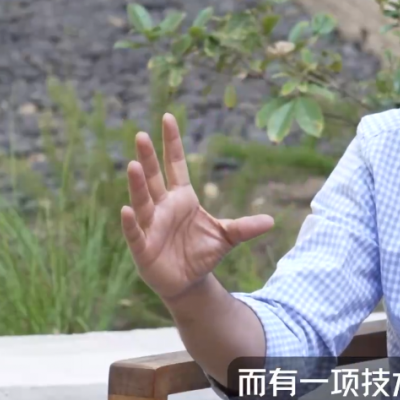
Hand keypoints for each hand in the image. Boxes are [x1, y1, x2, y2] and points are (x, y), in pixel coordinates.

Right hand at [121, 113, 274, 304]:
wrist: (189, 281)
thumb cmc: (202, 253)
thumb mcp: (227, 237)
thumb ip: (245, 227)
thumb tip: (272, 221)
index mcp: (182, 198)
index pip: (175, 165)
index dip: (172, 142)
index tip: (168, 117)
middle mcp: (163, 207)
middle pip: (154, 178)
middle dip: (148, 157)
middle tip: (141, 134)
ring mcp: (151, 226)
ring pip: (142, 201)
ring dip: (137, 184)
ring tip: (133, 164)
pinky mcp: (143, 248)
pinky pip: (135, 232)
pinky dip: (131, 223)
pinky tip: (127, 210)